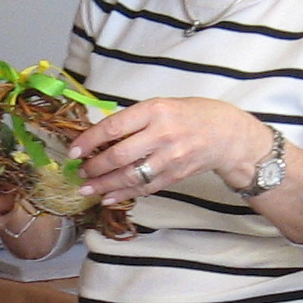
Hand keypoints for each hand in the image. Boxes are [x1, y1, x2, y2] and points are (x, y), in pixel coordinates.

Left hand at [73, 97, 270, 203]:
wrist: (228, 134)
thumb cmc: (192, 115)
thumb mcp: (162, 105)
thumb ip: (134, 120)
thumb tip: (100, 137)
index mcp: (155, 110)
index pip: (114, 127)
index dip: (90, 140)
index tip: (74, 150)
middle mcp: (162, 134)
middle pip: (119, 155)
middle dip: (94, 167)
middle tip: (80, 172)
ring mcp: (170, 158)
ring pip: (130, 176)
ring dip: (105, 185)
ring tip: (87, 189)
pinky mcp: (175, 175)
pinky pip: (145, 187)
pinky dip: (124, 194)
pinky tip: (109, 197)